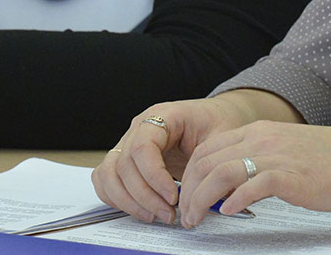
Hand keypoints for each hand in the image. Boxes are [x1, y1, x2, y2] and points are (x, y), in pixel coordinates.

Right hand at [92, 98, 251, 224]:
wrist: (214, 118)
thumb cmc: (216, 123)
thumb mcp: (223, 136)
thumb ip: (213, 162)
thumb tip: (211, 195)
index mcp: (162, 115)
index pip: (142, 147)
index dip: (154, 176)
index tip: (173, 197)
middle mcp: (139, 128)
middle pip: (124, 165)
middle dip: (145, 196)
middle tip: (169, 214)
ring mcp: (128, 143)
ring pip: (109, 175)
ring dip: (129, 201)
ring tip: (156, 215)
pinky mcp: (126, 160)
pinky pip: (106, 180)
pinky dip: (117, 199)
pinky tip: (141, 209)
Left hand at [177, 121, 330, 226]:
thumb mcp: (286, 151)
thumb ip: (258, 162)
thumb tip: (230, 187)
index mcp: (260, 131)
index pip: (208, 149)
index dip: (191, 176)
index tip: (187, 198)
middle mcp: (263, 139)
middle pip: (207, 161)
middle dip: (189, 191)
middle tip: (186, 215)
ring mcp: (277, 156)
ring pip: (221, 172)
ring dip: (202, 200)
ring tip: (197, 219)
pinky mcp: (291, 176)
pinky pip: (253, 185)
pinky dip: (234, 199)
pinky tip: (229, 212)